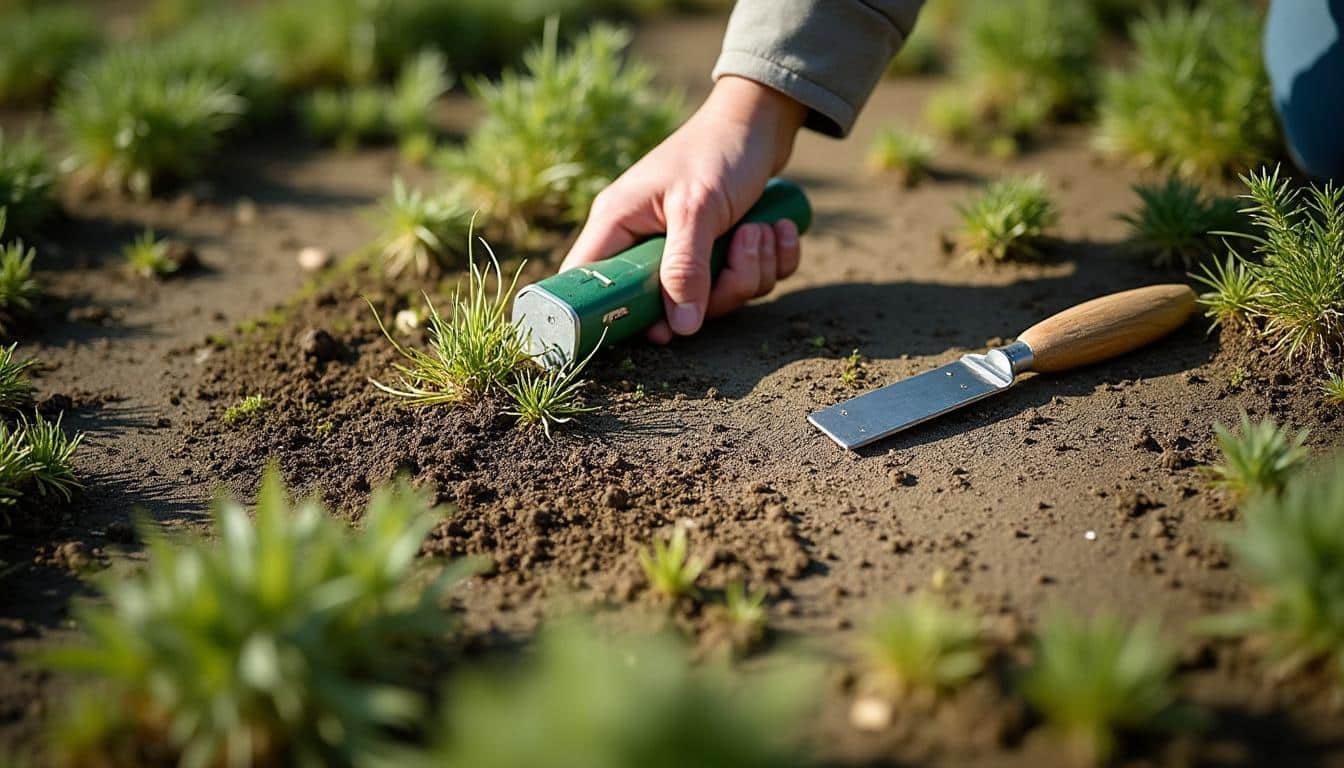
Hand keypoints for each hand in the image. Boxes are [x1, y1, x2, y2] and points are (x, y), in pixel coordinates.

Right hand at [561, 76, 807, 342]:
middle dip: (718, 290)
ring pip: (715, 297)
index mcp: (619, 223)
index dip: (613, 316)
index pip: (589, 282)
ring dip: (753, 270)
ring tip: (762, 229)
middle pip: (667, 305)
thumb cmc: (718, 150)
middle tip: (740, 252)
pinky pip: (746, 280)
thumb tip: (680, 328)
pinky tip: (779, 229)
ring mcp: (684, 247)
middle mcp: (646, 240)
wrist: (762, 118)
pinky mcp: (719, 248)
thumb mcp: (698, 207)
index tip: (658, 333)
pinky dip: (771, 261)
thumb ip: (685, 267)